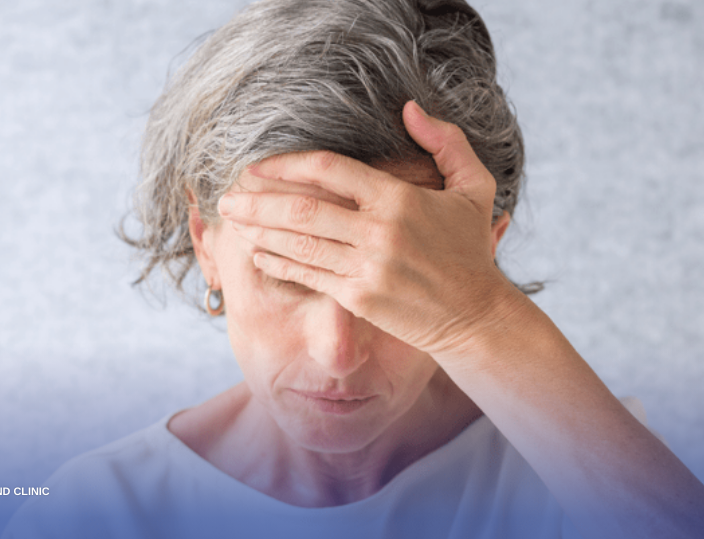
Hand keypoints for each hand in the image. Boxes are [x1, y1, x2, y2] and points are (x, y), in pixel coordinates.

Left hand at [218, 101, 519, 357]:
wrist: (476, 315)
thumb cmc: (470, 248)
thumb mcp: (473, 186)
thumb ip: (445, 141)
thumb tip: (409, 108)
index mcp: (399, 198)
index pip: (329, 169)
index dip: (286, 164)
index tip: (258, 166)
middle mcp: (379, 232)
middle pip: (301, 208)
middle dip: (257, 200)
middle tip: (228, 195)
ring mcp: (367, 267)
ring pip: (298, 244)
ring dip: (259, 230)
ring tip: (233, 221)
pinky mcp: (359, 298)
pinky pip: (308, 275)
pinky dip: (278, 263)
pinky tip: (257, 253)